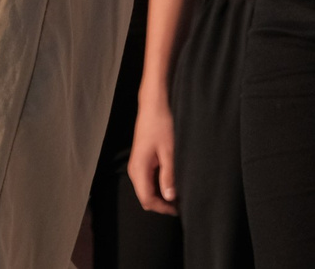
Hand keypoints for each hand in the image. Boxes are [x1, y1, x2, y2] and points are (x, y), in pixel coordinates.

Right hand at [127, 92, 176, 215]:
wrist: (154, 104)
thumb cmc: (161, 124)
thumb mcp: (169, 151)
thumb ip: (169, 176)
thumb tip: (170, 197)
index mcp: (139, 169)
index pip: (147, 200)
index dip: (163, 208)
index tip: (178, 209)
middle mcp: (134, 169)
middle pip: (145, 197)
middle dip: (162, 203)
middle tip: (180, 203)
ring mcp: (137, 164)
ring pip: (147, 188)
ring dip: (161, 193)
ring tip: (178, 192)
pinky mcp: (141, 159)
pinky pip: (148, 179)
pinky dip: (159, 184)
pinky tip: (171, 180)